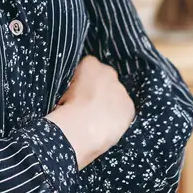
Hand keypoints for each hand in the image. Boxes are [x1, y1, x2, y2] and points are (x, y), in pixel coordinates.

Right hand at [47, 55, 135, 169]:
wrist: (79, 128)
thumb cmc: (67, 110)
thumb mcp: (63, 90)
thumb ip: (74, 83)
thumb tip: (76, 89)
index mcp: (89, 63)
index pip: (90, 66)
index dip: (84, 80)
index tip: (80, 90)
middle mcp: (108, 72)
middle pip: (105, 79)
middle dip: (100, 90)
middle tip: (90, 104)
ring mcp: (120, 89)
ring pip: (116, 94)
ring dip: (110, 102)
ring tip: (98, 117)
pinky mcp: (129, 106)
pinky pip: (125, 110)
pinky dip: (119, 116)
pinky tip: (107, 124)